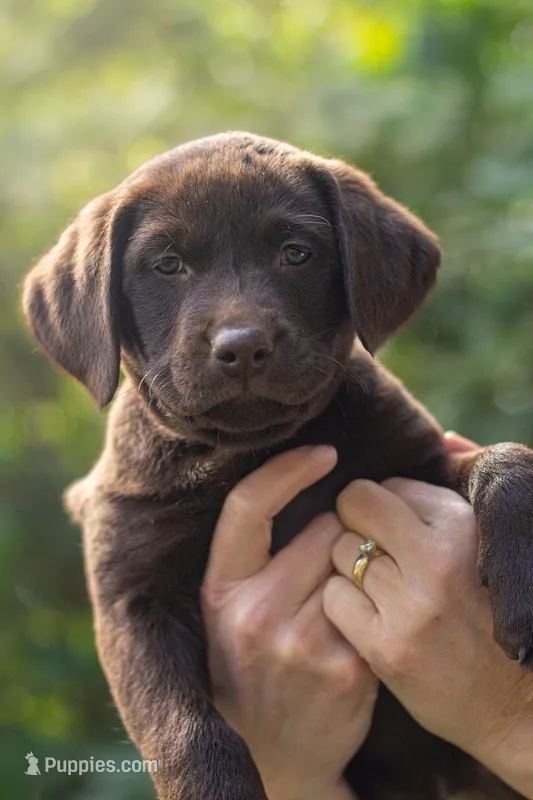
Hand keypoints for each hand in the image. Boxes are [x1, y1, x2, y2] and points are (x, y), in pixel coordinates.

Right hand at [202, 446, 376, 799]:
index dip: (287, 468)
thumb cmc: (249, 667)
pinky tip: (358, 632)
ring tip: (338, 604)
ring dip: (358, 567)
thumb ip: (248, 556)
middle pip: (323, 527)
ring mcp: (301, 642)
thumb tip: (296, 475)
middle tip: (324, 568)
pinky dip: (376, 605)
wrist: (272, 757)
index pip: (248, 505)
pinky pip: (377, 601)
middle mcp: (255, 614)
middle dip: (334, 535)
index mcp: (219, 591)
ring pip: (355, 560)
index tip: (324, 452)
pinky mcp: (347, 666)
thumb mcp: (225, 611)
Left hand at [323, 474, 532, 797]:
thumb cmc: (492, 609)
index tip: (394, 532)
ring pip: (338, 550)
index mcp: (464, 524)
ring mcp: (412, 605)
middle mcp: (439, 558)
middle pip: (355, 505)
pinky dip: (341, 605)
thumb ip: (464, 484)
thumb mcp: (491, 541)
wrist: (510, 704)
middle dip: (353, 522)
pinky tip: (365, 617)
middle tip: (368, 549)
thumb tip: (444, 436)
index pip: (389, 486)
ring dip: (346, 565)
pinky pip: (334, 597)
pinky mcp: (388, 647)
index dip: (383, 508)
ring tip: (374, 587)